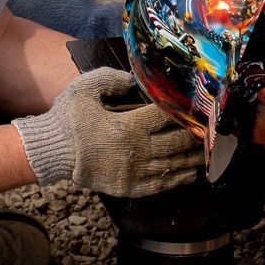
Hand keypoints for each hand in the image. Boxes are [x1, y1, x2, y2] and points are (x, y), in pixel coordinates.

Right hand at [13, 68, 202, 197]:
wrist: (52, 152)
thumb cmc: (68, 118)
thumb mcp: (86, 88)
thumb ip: (112, 78)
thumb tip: (135, 78)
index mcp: (129, 125)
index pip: (166, 116)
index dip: (184, 110)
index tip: (199, 106)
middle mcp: (137, 150)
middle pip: (176, 142)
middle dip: (196, 135)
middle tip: (213, 130)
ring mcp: (134, 171)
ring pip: (172, 164)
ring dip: (193, 158)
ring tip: (209, 152)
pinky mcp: (128, 186)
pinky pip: (160, 184)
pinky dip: (177, 179)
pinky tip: (189, 174)